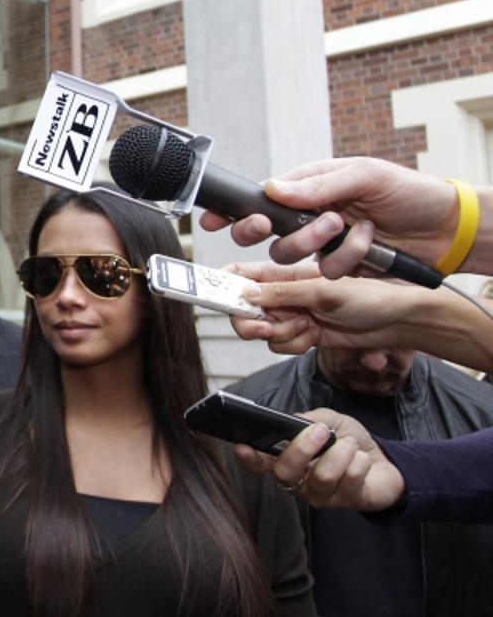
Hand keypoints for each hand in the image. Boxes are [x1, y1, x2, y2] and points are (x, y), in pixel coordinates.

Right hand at [200, 157, 457, 277]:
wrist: (446, 229)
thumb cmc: (408, 192)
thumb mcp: (365, 175)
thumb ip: (318, 185)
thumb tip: (274, 189)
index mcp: (307, 189)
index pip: (259, 199)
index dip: (232, 211)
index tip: (213, 220)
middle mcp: (308, 218)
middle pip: (263, 233)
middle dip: (267, 231)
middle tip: (276, 224)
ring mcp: (322, 246)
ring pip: (290, 256)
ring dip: (317, 242)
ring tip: (347, 225)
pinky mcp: (339, 269)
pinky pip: (326, 272)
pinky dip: (349, 258)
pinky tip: (370, 243)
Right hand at [224, 260, 415, 354]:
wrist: (398, 322)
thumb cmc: (372, 293)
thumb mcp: (324, 289)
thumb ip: (283, 293)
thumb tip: (247, 295)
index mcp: (284, 271)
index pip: (240, 273)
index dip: (222, 284)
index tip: (219, 299)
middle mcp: (283, 292)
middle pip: (243, 309)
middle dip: (251, 322)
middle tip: (267, 326)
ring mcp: (292, 314)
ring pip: (262, 331)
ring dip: (282, 334)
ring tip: (308, 326)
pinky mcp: (302, 334)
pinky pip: (280, 345)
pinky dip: (294, 345)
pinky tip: (315, 336)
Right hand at [234, 408, 404, 510]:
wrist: (385, 460)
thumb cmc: (349, 440)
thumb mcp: (329, 420)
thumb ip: (309, 419)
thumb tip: (295, 422)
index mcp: (288, 459)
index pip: (260, 463)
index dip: (249, 458)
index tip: (242, 447)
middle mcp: (299, 481)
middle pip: (285, 473)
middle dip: (302, 448)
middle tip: (321, 431)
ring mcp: (321, 495)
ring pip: (321, 476)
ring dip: (341, 452)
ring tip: (351, 445)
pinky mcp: (346, 502)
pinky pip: (349, 480)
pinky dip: (360, 461)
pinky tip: (363, 459)